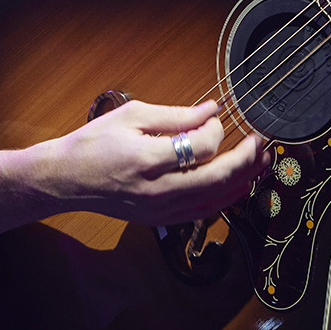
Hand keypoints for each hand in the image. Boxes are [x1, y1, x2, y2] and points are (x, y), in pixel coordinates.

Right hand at [35, 98, 269, 225]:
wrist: (67, 179)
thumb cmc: (95, 142)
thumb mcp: (132, 115)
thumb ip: (175, 115)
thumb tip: (212, 110)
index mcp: (148, 159)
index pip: (200, 148)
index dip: (216, 130)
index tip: (215, 115)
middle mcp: (157, 190)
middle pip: (216, 180)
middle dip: (246, 161)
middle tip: (263, 142)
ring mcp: (160, 210)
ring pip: (214, 201)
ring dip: (243, 181)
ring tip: (261, 163)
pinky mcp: (160, 220)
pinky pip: (202, 213)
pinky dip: (225, 199)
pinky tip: (238, 185)